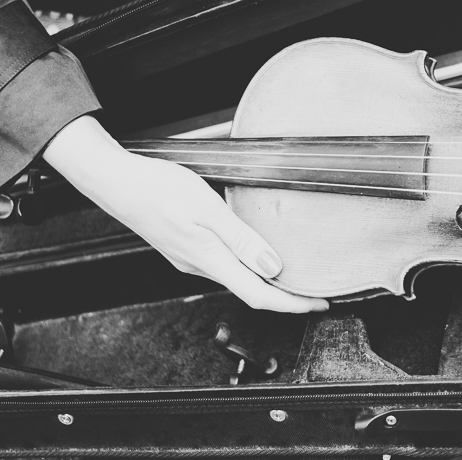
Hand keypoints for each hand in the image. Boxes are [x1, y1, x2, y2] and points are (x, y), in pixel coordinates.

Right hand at [43, 116, 329, 312]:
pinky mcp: (186, 249)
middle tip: (316, 292)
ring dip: (267, 281)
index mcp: (209, 259)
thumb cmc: (159, 189)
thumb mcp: (208, 209)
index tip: (320, 304)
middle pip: (251, 292)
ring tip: (295, 274)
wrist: (116, 182)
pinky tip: (257, 253)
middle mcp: (201, 266)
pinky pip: (224, 265)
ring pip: (237, 279)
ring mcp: (191, 259)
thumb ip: (242, 239)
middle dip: (286, 297)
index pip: (259, 296)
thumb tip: (273, 266)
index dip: (293, 304)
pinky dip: (248, 265)